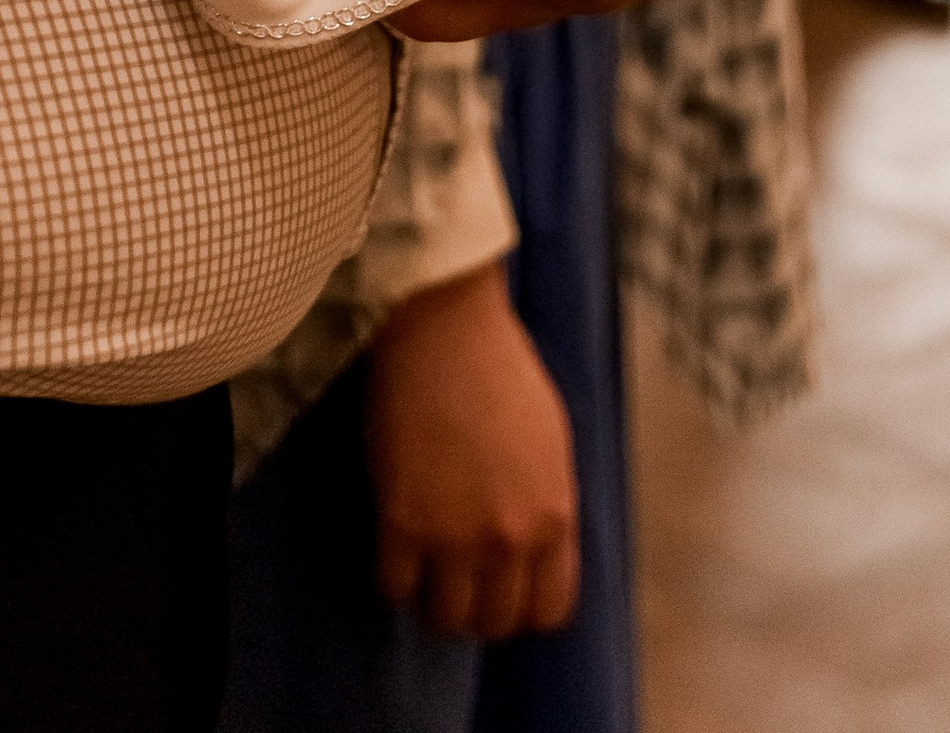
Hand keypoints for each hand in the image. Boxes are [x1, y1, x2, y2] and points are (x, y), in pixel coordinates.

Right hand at [366, 266, 578, 641]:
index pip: (549, 609)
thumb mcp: (550, 443)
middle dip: (476, 609)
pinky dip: (394, 578)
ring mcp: (457, 534)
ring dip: (433, 602)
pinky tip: (396, 548)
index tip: (501, 590)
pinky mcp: (403, 522)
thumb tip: (534, 552)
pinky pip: (395, 588)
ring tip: (425, 571)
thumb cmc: (499, 370)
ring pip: (445, 618)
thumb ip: (546, 505)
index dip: (522, 607)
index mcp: (555, 514)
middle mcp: (512, 535)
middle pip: (495, 622)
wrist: (446, 327)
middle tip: (457, 580)